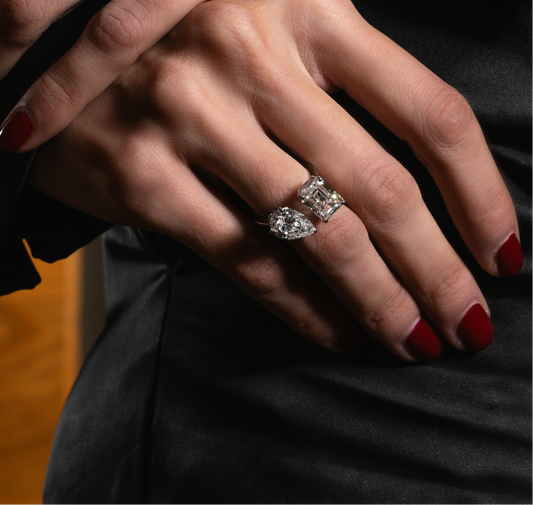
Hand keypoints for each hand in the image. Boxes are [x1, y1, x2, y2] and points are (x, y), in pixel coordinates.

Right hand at [29, 0, 521, 360]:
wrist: (59, 61)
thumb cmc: (184, 49)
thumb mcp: (272, 34)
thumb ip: (339, 91)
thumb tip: (422, 186)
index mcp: (306, 7)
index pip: (428, 112)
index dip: (478, 194)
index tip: (502, 252)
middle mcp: (251, 55)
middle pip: (380, 188)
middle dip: (437, 269)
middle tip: (467, 321)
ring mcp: (192, 117)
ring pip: (317, 233)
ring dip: (378, 300)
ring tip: (412, 338)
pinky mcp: (145, 179)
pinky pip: (248, 262)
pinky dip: (304, 310)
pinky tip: (340, 334)